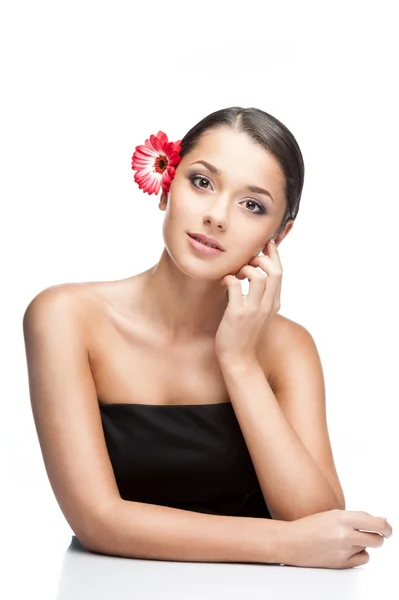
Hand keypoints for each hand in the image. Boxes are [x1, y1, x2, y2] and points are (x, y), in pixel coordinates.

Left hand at [215, 238, 281, 364]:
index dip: (274, 254)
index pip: (280, 272)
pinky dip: (228, 278)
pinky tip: (223, 282)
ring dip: (245, 269)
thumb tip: (255, 276)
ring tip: (236, 274)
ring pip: (258, 276)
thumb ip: (261, 296)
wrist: (238, 359)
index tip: (266, 243)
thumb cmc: (244, 335)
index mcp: (274, 303)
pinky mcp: (237, 314)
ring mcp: (253, 310)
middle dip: (261, 259)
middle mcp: (267, 305)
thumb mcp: (259, 314)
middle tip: (247, 263)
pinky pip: (235, 286)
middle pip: (274, 271)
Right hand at [277, 509, 392, 569]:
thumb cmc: (309, 527)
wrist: (291, 542)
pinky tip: (347, 549)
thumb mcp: (332, 515)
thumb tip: (380, 521)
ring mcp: (343, 550)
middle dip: (379, 537)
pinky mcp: (342, 564)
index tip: (387, 527)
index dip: (386, 526)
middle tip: (377, 534)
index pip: (376, 523)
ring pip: (368, 547)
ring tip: (349, 539)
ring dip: (363, 543)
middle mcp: (344, 534)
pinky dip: (359, 554)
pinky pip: (362, 559)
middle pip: (377, 538)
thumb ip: (356, 517)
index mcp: (342, 517)